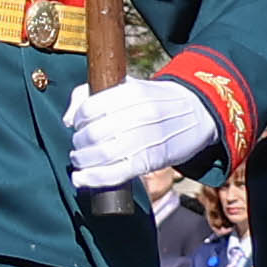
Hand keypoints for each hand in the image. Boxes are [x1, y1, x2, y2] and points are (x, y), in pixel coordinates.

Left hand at [63, 73, 219, 196]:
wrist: (198, 114)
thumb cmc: (157, 101)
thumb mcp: (131, 86)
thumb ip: (94, 94)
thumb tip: (68, 120)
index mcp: (132, 92)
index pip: (90, 108)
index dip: (77, 120)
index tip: (77, 126)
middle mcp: (139, 114)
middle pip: (93, 134)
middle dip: (78, 144)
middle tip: (78, 147)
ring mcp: (147, 139)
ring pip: (102, 155)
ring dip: (83, 161)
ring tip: (80, 162)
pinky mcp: (151, 161)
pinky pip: (117, 173)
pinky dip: (94, 179)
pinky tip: (82, 179)